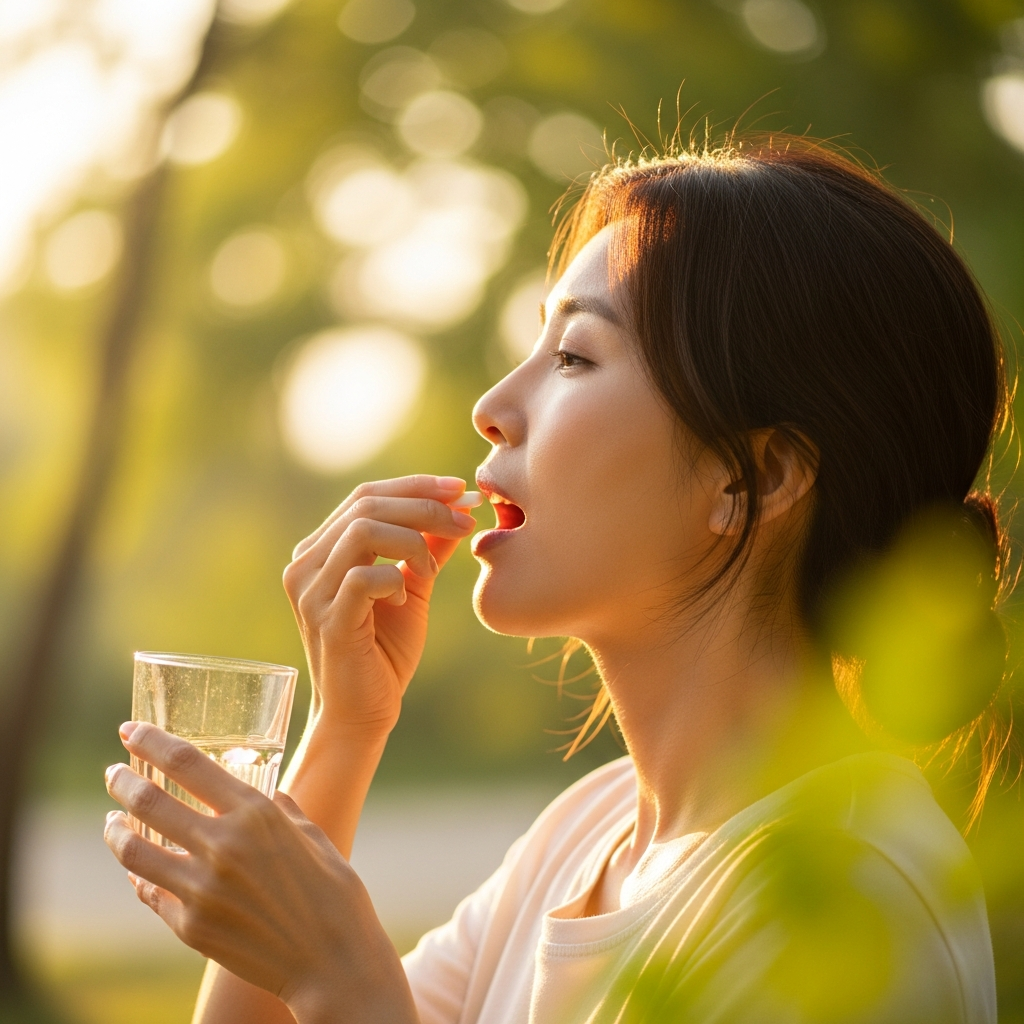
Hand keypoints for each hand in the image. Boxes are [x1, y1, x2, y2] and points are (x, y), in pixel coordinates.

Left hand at [104, 723, 418, 1023]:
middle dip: (123, 782)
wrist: (333, 961)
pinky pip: (151, 894)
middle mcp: (223, 846)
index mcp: (256, 814)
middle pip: (150, 802)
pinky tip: (138, 871)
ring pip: (135, 851)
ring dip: (117, 831)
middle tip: (114, 774)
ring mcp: (202, 890)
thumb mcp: (313, 836)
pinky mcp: (191, 927)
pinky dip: (140, 878)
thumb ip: (283, 811)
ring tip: (112, 822)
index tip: (130, 730)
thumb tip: (268, 796)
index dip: (151, 741)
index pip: (188, 763)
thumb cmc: (334, 892)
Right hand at [282, 475, 478, 735]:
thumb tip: (460, 505)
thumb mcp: (413, 587)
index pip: (366, 495)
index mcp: (321, 550)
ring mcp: (311, 592)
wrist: (363, 713)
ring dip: (412, 541)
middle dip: (424, 506)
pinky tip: (404, 598)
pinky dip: (395, 579)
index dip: (415, 486)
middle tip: (465, 519)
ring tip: (431, 569)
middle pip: (366, 504)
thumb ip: (429, 546)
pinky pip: (364, 577)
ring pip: (362, 531)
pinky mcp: (327, 621)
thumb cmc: (384, 650)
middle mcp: (306, 564)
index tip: (460, 489)